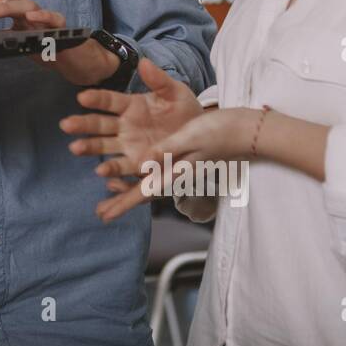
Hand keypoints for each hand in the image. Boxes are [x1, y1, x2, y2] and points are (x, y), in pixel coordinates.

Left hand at [0, 0, 116, 84]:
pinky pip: (54, 18)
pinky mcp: (63, 30)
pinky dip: (43, 16)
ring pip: (25, 4)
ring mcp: (47, 19)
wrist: (77, 63)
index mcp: (20, 12)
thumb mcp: (16, 41)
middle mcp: (32, 11)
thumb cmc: (47, 48)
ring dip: (1, 10)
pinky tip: (32, 16)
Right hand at [59, 58, 203, 220]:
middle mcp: (124, 126)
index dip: (96, 99)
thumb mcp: (175, 92)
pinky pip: (121, 169)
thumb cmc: (184, 110)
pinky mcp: (137, 165)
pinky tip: (102, 173)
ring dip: (89, 148)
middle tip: (66, 125)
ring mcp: (129, 146)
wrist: (201, 136)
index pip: (109, 101)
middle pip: (99, 125)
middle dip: (82, 125)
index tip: (82, 97)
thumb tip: (144, 62)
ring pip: (104, 147)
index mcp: (131, 106)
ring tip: (76, 148)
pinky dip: (111, 172)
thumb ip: (159, 80)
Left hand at [88, 105, 257, 222]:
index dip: (122, 203)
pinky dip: (141, 176)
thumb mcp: (189, 136)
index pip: (144, 191)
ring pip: (148, 183)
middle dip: (122, 202)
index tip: (104, 216)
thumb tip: (140, 165)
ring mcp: (180, 167)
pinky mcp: (183, 159)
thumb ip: (165, 149)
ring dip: (128, 190)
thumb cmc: (219, 131)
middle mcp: (175, 173)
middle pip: (143, 191)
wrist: (245, 129)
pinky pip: (157, 172)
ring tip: (109, 196)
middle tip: (100, 213)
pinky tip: (134, 174)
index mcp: (175, 171)